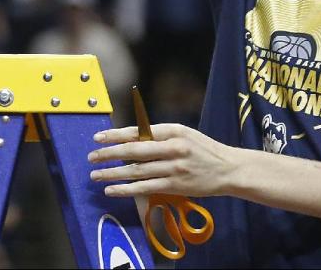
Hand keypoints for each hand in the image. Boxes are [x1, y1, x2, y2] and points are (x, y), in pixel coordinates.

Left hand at [88, 122, 236, 197]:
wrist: (228, 169)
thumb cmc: (203, 150)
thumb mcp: (183, 134)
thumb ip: (160, 136)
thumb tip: (132, 138)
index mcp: (173, 130)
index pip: (138, 131)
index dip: (116, 135)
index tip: (98, 137)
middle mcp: (172, 147)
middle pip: (134, 151)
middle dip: (109, 154)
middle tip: (92, 156)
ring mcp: (174, 168)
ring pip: (136, 171)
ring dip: (113, 174)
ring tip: (96, 176)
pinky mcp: (176, 185)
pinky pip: (146, 187)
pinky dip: (127, 189)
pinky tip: (113, 190)